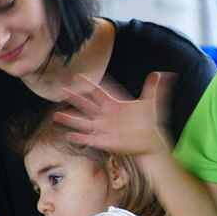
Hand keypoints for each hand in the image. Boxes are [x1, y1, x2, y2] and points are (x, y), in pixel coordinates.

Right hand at [55, 73, 170, 156]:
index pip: (100, 92)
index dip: (90, 84)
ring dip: (70, 119)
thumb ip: (152, 89)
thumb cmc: (148, 122)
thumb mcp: (151, 104)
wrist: (150, 142)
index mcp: (115, 104)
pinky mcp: (103, 141)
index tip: (79, 76)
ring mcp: (103, 128)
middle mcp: (106, 115)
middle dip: (75, 97)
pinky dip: (79, 137)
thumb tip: (160, 73)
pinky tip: (68, 135)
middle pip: (87, 104)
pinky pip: (88, 139)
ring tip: (56, 115)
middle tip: (62, 89)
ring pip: (83, 122)